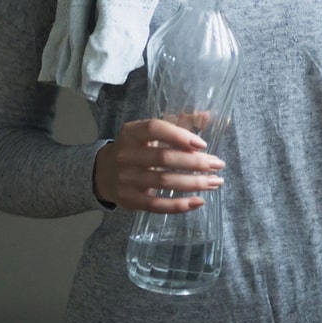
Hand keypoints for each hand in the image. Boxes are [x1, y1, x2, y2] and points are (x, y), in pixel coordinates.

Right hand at [92, 118, 224, 212]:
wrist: (104, 172)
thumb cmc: (136, 148)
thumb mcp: (149, 132)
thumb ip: (179, 123)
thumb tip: (208, 116)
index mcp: (131, 132)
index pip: (154, 129)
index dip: (179, 135)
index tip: (202, 144)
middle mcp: (125, 155)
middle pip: (163, 158)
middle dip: (195, 162)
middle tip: (218, 165)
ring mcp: (126, 179)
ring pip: (164, 182)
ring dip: (193, 183)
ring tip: (215, 182)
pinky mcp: (129, 200)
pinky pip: (157, 205)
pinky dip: (179, 205)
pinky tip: (198, 202)